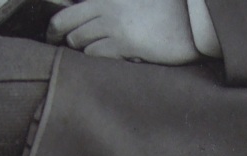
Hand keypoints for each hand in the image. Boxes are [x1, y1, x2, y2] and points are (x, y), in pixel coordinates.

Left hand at [47, 0, 198, 64]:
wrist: (193, 21)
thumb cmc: (168, 11)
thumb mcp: (136, 1)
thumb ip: (112, 6)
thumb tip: (90, 15)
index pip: (69, 7)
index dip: (55, 24)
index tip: (53, 34)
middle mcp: (107, 5)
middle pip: (66, 24)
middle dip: (60, 39)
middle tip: (62, 49)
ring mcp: (114, 24)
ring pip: (79, 41)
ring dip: (81, 51)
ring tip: (90, 54)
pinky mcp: (124, 43)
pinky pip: (94, 55)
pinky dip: (95, 60)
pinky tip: (106, 60)